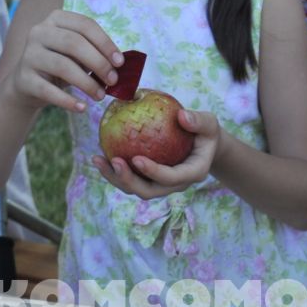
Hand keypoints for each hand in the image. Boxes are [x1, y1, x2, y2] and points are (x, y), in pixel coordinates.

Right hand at [16, 10, 124, 110]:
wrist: (28, 85)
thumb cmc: (61, 64)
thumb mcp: (77, 54)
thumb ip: (95, 54)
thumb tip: (120, 67)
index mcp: (56, 19)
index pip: (85, 25)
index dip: (105, 43)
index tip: (120, 62)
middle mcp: (39, 32)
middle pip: (74, 43)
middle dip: (98, 63)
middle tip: (113, 80)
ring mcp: (29, 54)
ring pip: (63, 66)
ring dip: (87, 83)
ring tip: (100, 96)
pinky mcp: (23, 78)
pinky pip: (48, 90)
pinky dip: (67, 101)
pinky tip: (82, 108)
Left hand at [92, 108, 219, 199]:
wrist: (203, 146)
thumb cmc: (205, 132)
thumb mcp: (209, 123)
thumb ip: (199, 121)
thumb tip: (182, 116)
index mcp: (192, 174)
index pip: (171, 178)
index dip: (153, 172)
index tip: (135, 158)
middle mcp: (175, 185)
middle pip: (148, 191)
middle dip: (128, 180)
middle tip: (113, 161)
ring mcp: (160, 185)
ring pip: (135, 188)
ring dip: (115, 177)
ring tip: (97, 159)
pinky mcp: (149, 180)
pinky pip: (130, 178)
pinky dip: (114, 170)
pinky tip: (99, 155)